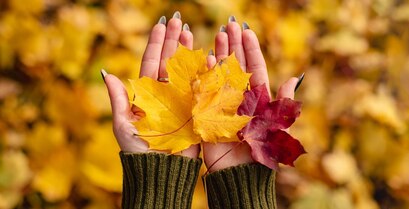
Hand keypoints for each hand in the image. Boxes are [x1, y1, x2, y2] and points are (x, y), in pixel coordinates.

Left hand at [103, 12, 199, 157]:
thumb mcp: (123, 124)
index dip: (157, 44)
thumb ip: (119, 99)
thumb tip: (107, 74)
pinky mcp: (197, 111)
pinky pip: (202, 88)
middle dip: (175, 41)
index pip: (152, 63)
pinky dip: (205, 71)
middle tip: (180, 21)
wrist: (160, 171)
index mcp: (148, 95)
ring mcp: (183, 101)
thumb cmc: (138, 151)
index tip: (162, 25)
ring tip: (192, 32)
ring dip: (189, 51)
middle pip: (171, 62)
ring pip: (187, 70)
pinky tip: (208, 55)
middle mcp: (166, 95)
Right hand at [202, 16, 299, 171]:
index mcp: (258, 99)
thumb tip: (294, 77)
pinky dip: (206, 74)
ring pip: (221, 73)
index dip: (250, 50)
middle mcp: (240, 98)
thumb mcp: (278, 126)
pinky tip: (206, 58)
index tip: (247, 30)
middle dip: (233, 44)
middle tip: (229, 24)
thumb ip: (284, 102)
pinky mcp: (208, 113)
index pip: (254, 68)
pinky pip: (206, 89)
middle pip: (236, 66)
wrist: (241, 175)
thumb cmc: (264, 155)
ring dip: (220, 53)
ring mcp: (223, 104)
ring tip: (218, 34)